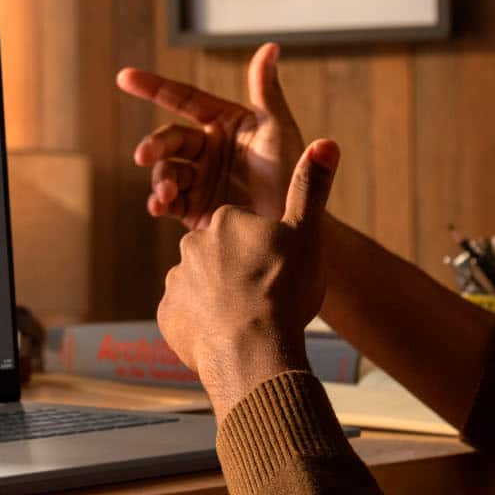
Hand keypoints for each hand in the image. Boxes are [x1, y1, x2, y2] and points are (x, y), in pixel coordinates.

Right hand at [117, 41, 304, 228]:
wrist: (296, 225)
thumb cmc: (293, 173)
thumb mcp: (279, 130)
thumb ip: (267, 91)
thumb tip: (270, 46)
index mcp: (223, 122)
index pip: (183, 98)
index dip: (154, 87)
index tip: (124, 77)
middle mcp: (207, 149)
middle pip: (169, 138)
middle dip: (154, 145)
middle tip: (143, 156)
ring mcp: (199, 179)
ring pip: (165, 171)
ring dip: (160, 179)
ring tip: (166, 193)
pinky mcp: (195, 209)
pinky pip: (168, 202)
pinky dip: (159, 202)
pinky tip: (158, 207)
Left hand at [157, 140, 338, 421]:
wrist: (253, 352)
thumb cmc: (283, 290)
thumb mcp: (306, 234)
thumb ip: (311, 188)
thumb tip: (325, 141)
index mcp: (225, 219)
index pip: (245, 226)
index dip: (266, 248)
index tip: (279, 268)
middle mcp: (192, 244)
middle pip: (222, 254)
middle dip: (241, 271)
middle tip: (267, 295)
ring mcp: (176, 281)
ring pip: (204, 285)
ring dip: (222, 298)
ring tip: (251, 321)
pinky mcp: (168, 316)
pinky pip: (188, 316)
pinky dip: (204, 324)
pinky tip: (228, 336)